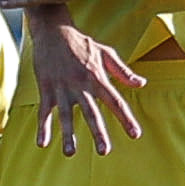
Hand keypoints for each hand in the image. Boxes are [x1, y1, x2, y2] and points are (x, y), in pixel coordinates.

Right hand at [28, 16, 145, 156]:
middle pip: (91, 113)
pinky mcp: (46, 89)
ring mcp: (62, 88)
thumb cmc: (82, 43)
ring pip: (65, 116)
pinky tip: (42, 143)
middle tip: (104, 151)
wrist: (53, 31)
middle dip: (98, 132)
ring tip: (70, 153)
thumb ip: (123, 71)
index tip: (135, 134)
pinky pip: (44, 112)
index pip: (115, 102)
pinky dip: (43, 127)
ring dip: (68, 135)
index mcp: (97, 77)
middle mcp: (80, 85)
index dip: (125, 118)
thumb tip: (141, 84)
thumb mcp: (106, 53)